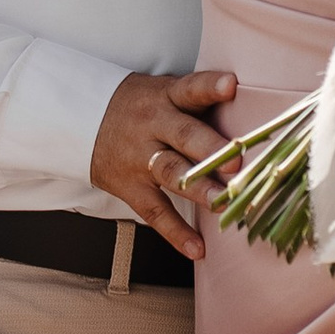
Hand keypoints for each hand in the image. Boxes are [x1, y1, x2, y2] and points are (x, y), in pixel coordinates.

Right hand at [90, 66, 236, 257]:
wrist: (81, 120)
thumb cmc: (141, 106)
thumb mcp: (164, 92)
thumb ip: (200, 102)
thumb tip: (253, 111)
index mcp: (166, 97)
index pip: (190, 88)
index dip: (209, 86)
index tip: (231, 85)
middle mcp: (154, 125)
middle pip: (184, 135)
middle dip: (211, 149)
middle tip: (237, 163)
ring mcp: (140, 158)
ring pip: (171, 173)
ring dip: (199, 189)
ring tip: (224, 203)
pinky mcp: (130, 187)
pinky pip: (154, 211)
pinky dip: (176, 232)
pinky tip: (197, 249)